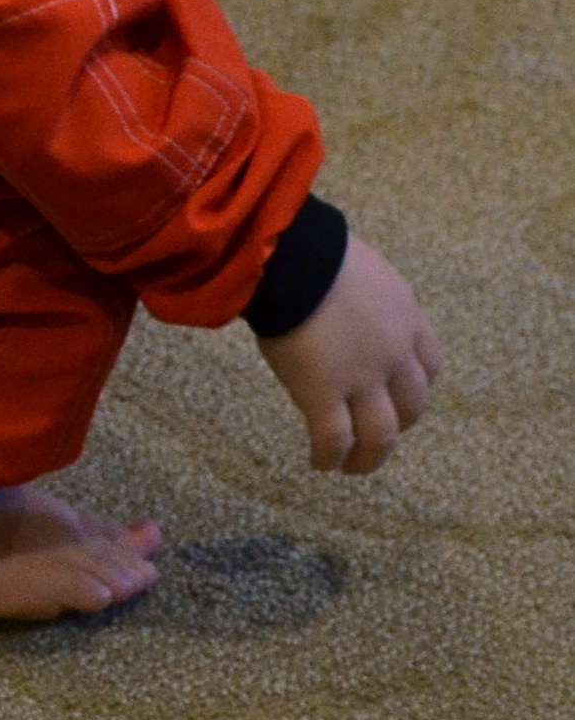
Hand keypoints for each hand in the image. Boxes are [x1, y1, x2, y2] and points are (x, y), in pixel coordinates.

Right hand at [257, 234, 440, 474]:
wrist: (291, 256)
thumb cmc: (312, 250)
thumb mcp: (360, 270)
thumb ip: (365, 298)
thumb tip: (340, 303)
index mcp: (406, 319)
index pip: (429, 366)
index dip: (416, 389)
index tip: (400, 399)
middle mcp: (393, 355)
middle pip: (411, 407)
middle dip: (399, 427)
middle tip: (377, 438)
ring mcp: (361, 378)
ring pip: (381, 434)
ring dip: (370, 458)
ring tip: (353, 468)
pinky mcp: (323, 393)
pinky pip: (333, 437)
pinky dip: (330, 457)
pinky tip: (321, 465)